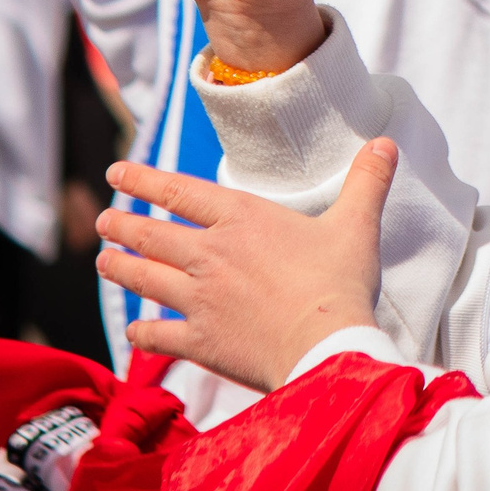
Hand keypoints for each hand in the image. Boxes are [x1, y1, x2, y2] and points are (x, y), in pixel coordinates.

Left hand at [98, 142, 395, 392]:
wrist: (325, 347)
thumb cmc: (340, 283)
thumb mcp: (357, 224)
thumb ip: (366, 182)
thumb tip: (385, 143)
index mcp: (242, 219)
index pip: (179, 192)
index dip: (143, 180)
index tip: (117, 173)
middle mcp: (210, 254)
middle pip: (151, 234)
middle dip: (121, 224)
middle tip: (104, 220)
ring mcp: (199, 299)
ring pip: (144, 279)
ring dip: (120, 268)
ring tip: (104, 262)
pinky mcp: (200, 341)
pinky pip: (158, 334)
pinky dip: (143, 330)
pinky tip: (136, 329)